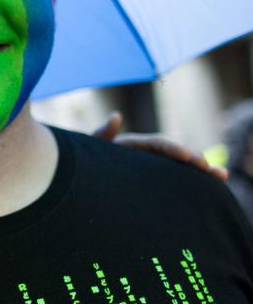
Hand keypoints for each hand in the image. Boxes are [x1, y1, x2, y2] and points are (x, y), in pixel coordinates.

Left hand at [92, 112, 227, 180]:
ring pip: (181, 168)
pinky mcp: (155, 182)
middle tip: (211, 169)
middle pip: (175, 155)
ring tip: (220, 176)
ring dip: (201, 171)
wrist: (82, 178)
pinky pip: (177, 181)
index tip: (187, 156)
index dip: (173, 148)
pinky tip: (216, 188)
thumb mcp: (92, 147)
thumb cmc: (86, 161)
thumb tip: (115, 116)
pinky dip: (195, 183)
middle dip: (194, 160)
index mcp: (134, 145)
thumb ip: (102, 134)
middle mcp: (147, 155)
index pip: (158, 143)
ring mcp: (152, 168)